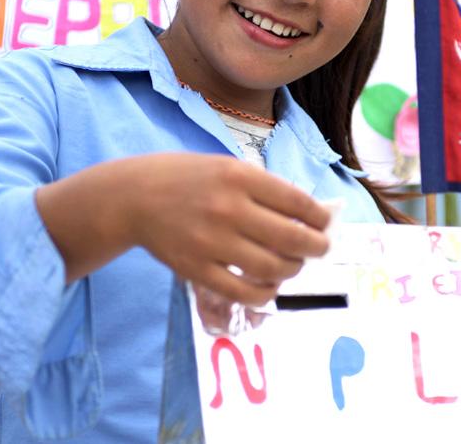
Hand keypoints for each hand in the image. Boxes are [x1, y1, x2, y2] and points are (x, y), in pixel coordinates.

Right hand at [128, 153, 330, 306]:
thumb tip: (307, 216)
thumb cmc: (186, 178)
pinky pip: (244, 292)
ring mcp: (212, 242)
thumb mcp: (225, 167)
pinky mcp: (197, 270)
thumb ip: (263, 188)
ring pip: (273, 268)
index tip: (326, 223)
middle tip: (320, 248)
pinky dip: (266, 293)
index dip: (320, 218)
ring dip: (294, 270)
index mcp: (238, 176)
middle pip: (292, 239)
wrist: (134, 196)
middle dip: (317, 247)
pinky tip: (270, 285)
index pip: (297, 202)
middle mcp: (228, 208)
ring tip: (294, 265)